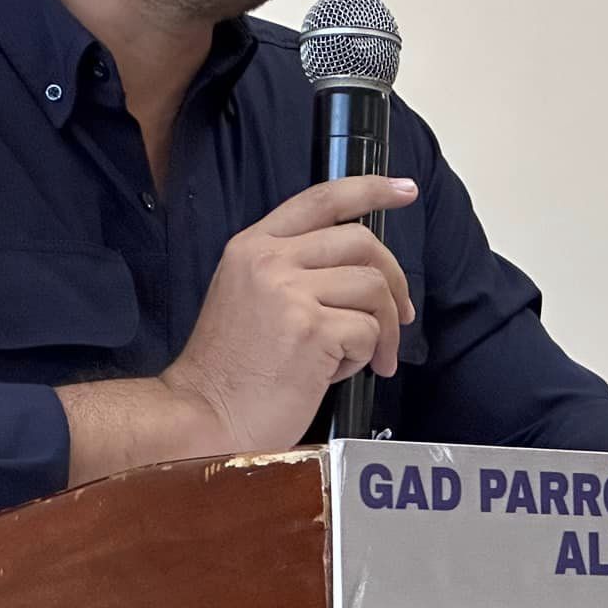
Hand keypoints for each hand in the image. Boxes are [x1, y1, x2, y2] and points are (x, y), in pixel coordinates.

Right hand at [164, 175, 419, 454]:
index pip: (321, 200)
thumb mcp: (246, 297)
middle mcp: (270, 260)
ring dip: (384, 328)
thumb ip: (290, 272)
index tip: (405, 190)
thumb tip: (360, 273)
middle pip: (361, 241)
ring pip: (373, 288)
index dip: (370, 190)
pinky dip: (364, 357)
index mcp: (253, 246)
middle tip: (402, 315)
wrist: (202, 417)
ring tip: (370, 358)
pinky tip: (334, 374)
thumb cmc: (230, 371)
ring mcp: (291, 293)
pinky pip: (368, 332)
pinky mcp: (312, 331)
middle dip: (395, 279)